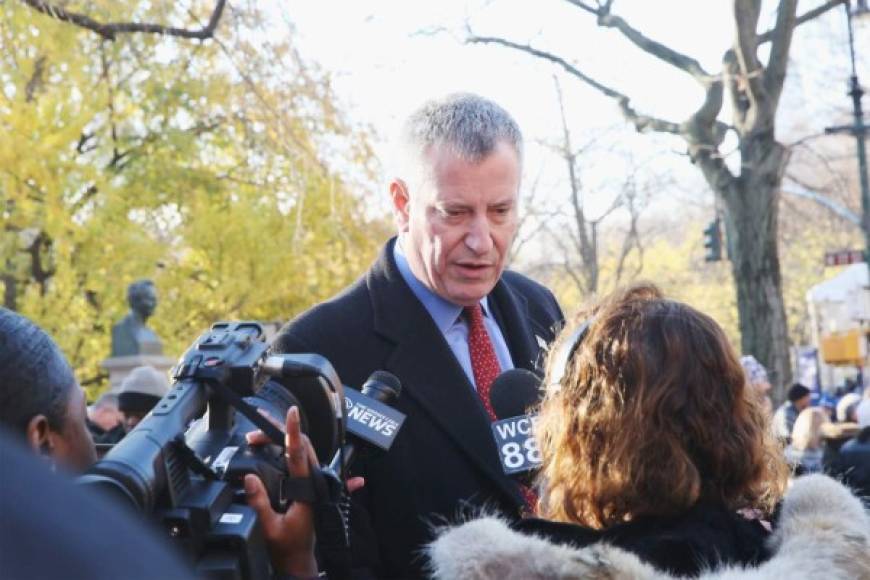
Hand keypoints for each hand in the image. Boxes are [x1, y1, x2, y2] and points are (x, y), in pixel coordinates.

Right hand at [244, 406, 318, 576]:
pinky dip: (286, 450)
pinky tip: (274, 445)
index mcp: (307, 490)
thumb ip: (259, 503)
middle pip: (300, 446)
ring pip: (301, 452)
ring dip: (281, 441)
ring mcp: (310, 483)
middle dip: (278, 433)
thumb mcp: (269, 527)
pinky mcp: (306, 487)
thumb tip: (249, 478)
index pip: (300, 453)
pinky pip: (299, 462)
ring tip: (258, 438)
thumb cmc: (287, 547)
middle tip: (253, 434)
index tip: (292, 413)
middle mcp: (312, 482)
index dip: (294, 431)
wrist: (299, 561)